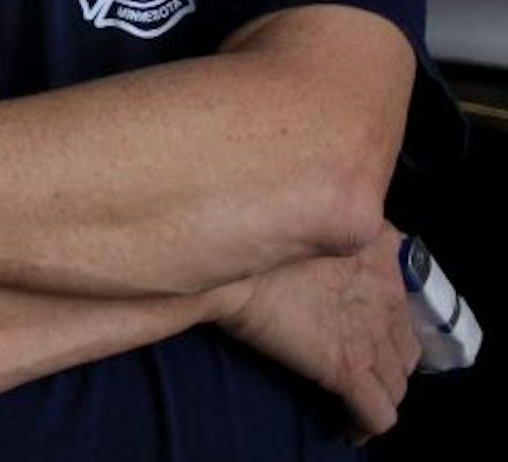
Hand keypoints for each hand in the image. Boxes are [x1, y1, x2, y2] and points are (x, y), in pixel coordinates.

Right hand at [216, 224, 419, 444]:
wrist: (232, 265)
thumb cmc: (258, 233)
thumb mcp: (311, 210)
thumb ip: (336, 219)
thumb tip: (336, 222)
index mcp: (381, 253)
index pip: (403, 299)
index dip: (386, 319)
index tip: (363, 326)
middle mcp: (388, 296)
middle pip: (406, 347)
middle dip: (388, 362)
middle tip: (358, 364)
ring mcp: (370, 337)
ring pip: (398, 384)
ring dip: (380, 394)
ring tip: (354, 397)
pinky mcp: (348, 369)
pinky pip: (378, 414)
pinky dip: (366, 424)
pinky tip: (349, 427)